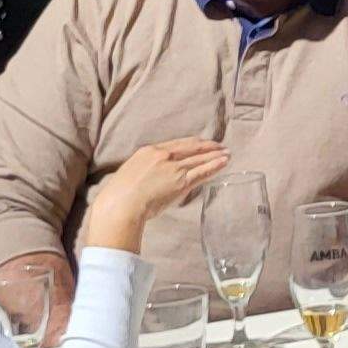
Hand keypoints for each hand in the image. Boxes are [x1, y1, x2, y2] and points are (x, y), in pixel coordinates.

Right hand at [79, 138, 231, 250]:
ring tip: (227, 154)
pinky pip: (203, 172)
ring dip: (216, 156)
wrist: (121, 204)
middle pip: (192, 148)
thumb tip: (152, 173)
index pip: (178, 143)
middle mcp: (164, 156)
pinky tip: (224, 163)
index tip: (202, 143)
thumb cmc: (119, 194)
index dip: (193, 143)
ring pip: (200, 159)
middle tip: (220, 146)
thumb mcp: (130, 171)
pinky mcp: (181, 182)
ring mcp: (174, 168)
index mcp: (149, 150)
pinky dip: (215, 166)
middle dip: (208, 147)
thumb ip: (145, 168)